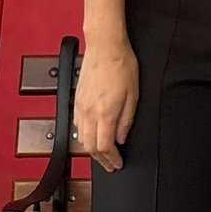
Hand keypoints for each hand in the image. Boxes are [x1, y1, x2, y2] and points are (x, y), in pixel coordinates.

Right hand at [73, 38, 139, 172]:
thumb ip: (127, 119)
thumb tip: (122, 137)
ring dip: (92, 150)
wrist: (105, 46)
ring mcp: (80, 106)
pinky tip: (92, 135)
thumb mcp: (133, 94)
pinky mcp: (76, 99)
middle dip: (101, 160)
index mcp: (105, 113)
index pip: (105, 147)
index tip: (118, 163)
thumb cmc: (121, 65)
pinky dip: (84, 136)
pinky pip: (77, 125)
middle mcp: (89, 112)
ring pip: (81, 138)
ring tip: (103, 154)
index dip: (112, 159)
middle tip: (111, 164)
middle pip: (90, 147)